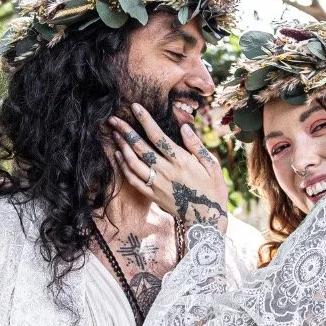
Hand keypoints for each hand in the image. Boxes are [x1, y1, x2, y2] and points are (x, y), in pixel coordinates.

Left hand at [109, 103, 227, 233]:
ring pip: (133, 163)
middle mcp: (166, 171)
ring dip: (122, 147)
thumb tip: (184, 127)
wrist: (205, 218)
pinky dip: (124, 166)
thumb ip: (196, 146)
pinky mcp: (151, 195)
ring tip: (114, 134)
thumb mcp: (212, 165)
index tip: (135, 107)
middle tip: (114, 119)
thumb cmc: (212, 189)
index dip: (145, 120)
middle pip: (141, 147)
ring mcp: (157, 184)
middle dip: (126, 131)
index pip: (158, 136)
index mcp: (181, 161)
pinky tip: (118, 155)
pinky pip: (133, 179)